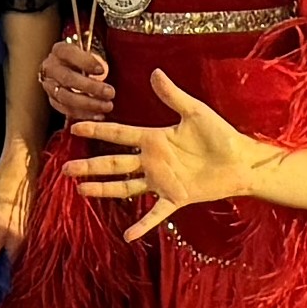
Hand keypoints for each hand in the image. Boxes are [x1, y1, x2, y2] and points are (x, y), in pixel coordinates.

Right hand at [37, 31, 117, 123]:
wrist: (71, 67)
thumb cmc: (84, 58)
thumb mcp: (90, 50)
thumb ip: (98, 56)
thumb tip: (107, 68)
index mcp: (60, 50)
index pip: (69, 54)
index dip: (86, 62)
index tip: (102, 70)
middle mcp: (51, 67)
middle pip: (67, 78)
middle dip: (90, 87)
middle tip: (110, 92)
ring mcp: (49, 85)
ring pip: (65, 97)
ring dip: (88, 104)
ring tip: (107, 106)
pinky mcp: (53, 100)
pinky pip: (66, 109)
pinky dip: (83, 114)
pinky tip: (98, 114)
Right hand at [66, 69, 267, 240]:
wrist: (240, 161)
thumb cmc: (220, 135)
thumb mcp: (195, 112)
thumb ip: (172, 96)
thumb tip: (155, 72)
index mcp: (154, 139)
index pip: (119, 134)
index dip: (98, 130)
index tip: (75, 127)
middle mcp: (152, 161)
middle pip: (114, 163)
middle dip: (89, 166)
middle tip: (66, 168)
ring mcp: (162, 181)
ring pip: (125, 187)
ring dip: (104, 189)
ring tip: (81, 191)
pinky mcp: (176, 197)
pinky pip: (156, 214)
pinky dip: (142, 225)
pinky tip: (127, 235)